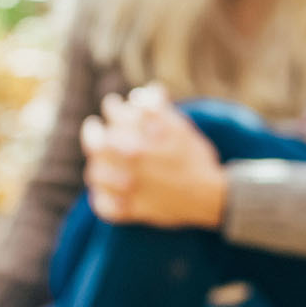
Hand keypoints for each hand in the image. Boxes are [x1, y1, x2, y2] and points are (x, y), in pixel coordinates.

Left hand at [80, 84, 226, 226]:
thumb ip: (157, 109)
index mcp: (137, 142)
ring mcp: (128, 191)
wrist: (212, 196)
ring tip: (98, 160)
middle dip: (93, 132)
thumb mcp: (180, 128)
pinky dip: (101, 200)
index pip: (114, 117)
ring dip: (95, 164)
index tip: (112, 104)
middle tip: (93, 127)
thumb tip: (141, 94)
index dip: (112, 107)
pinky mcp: (133, 211)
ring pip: (96, 175)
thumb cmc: (195, 158)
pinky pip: (106, 208)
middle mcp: (128, 167)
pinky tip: (102, 192)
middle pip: (97, 146)